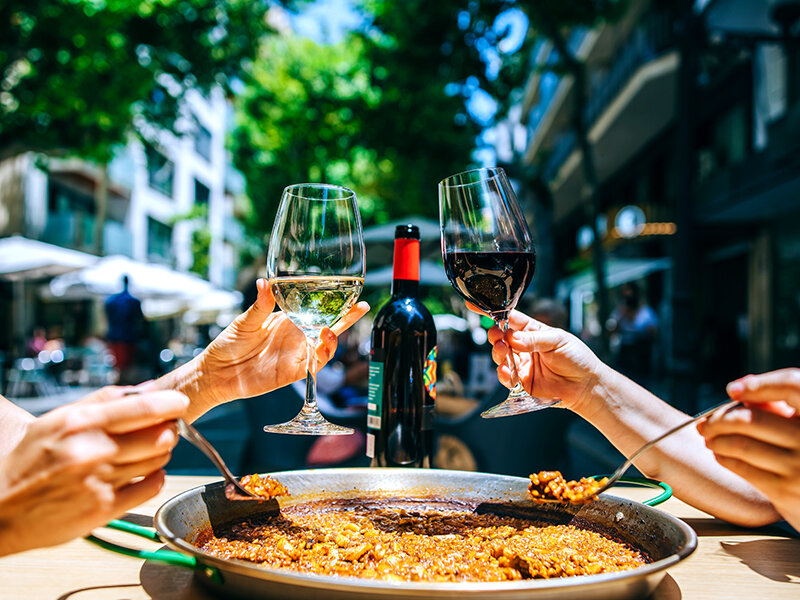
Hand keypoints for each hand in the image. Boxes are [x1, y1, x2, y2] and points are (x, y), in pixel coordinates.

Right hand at [0, 387, 187, 555]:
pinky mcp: (104, 509)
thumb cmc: (31, 460)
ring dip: (159, 453)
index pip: (144, 408)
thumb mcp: (59, 419)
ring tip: (142, 452)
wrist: (0, 509)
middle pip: (161, 435)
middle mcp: (91, 451)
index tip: (180, 402)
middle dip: (168, 429)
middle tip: (162, 428)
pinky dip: (154, 477)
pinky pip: (152, 487)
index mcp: (80, 422)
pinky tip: (140, 474)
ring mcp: (99, 481)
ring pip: (159, 459)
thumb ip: (104, 401)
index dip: (171, 403)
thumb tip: (146, 389)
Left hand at [167, 278, 368, 418]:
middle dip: (347, 318)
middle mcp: (296, 337)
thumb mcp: (245, 321)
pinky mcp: (292, 373)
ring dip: (333, 339)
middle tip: (361, 307)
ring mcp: (296, 355)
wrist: (217, 372)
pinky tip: (321, 346)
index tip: (350, 293)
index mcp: (287, 320)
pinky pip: (314, 367)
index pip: (316, 310)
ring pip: (325, 348)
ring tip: (330, 330)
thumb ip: (260, 305)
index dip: (334, 303)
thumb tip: (264, 282)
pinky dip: (321, 357)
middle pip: (329, 327)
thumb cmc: (229, 344)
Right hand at [468, 304, 604, 412]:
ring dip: (498, 353)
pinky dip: (503, 374)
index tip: (476, 306)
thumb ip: (534, 339)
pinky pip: (506, 378)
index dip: (494, 312)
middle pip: (501, 338)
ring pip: (500, 357)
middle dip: (495, 335)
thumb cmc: (577, 358)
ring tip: (503, 351)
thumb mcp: (558, 341)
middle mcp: (524, 347)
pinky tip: (506, 370)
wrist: (586, 386)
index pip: (509, 318)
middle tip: (497, 336)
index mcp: (532, 331)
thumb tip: (513, 337)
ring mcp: (522, 365)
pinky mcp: (521, 383)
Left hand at [698, 369, 799, 530]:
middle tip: (704, 422)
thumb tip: (739, 388)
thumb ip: (777, 407)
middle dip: (719, 418)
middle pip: (751, 417)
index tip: (731, 390)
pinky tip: (719, 453)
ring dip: (716, 439)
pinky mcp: (786, 492)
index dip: (760, 384)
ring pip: (741, 443)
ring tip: (708, 437)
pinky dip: (724, 457)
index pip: (792, 385)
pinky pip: (743, 467)